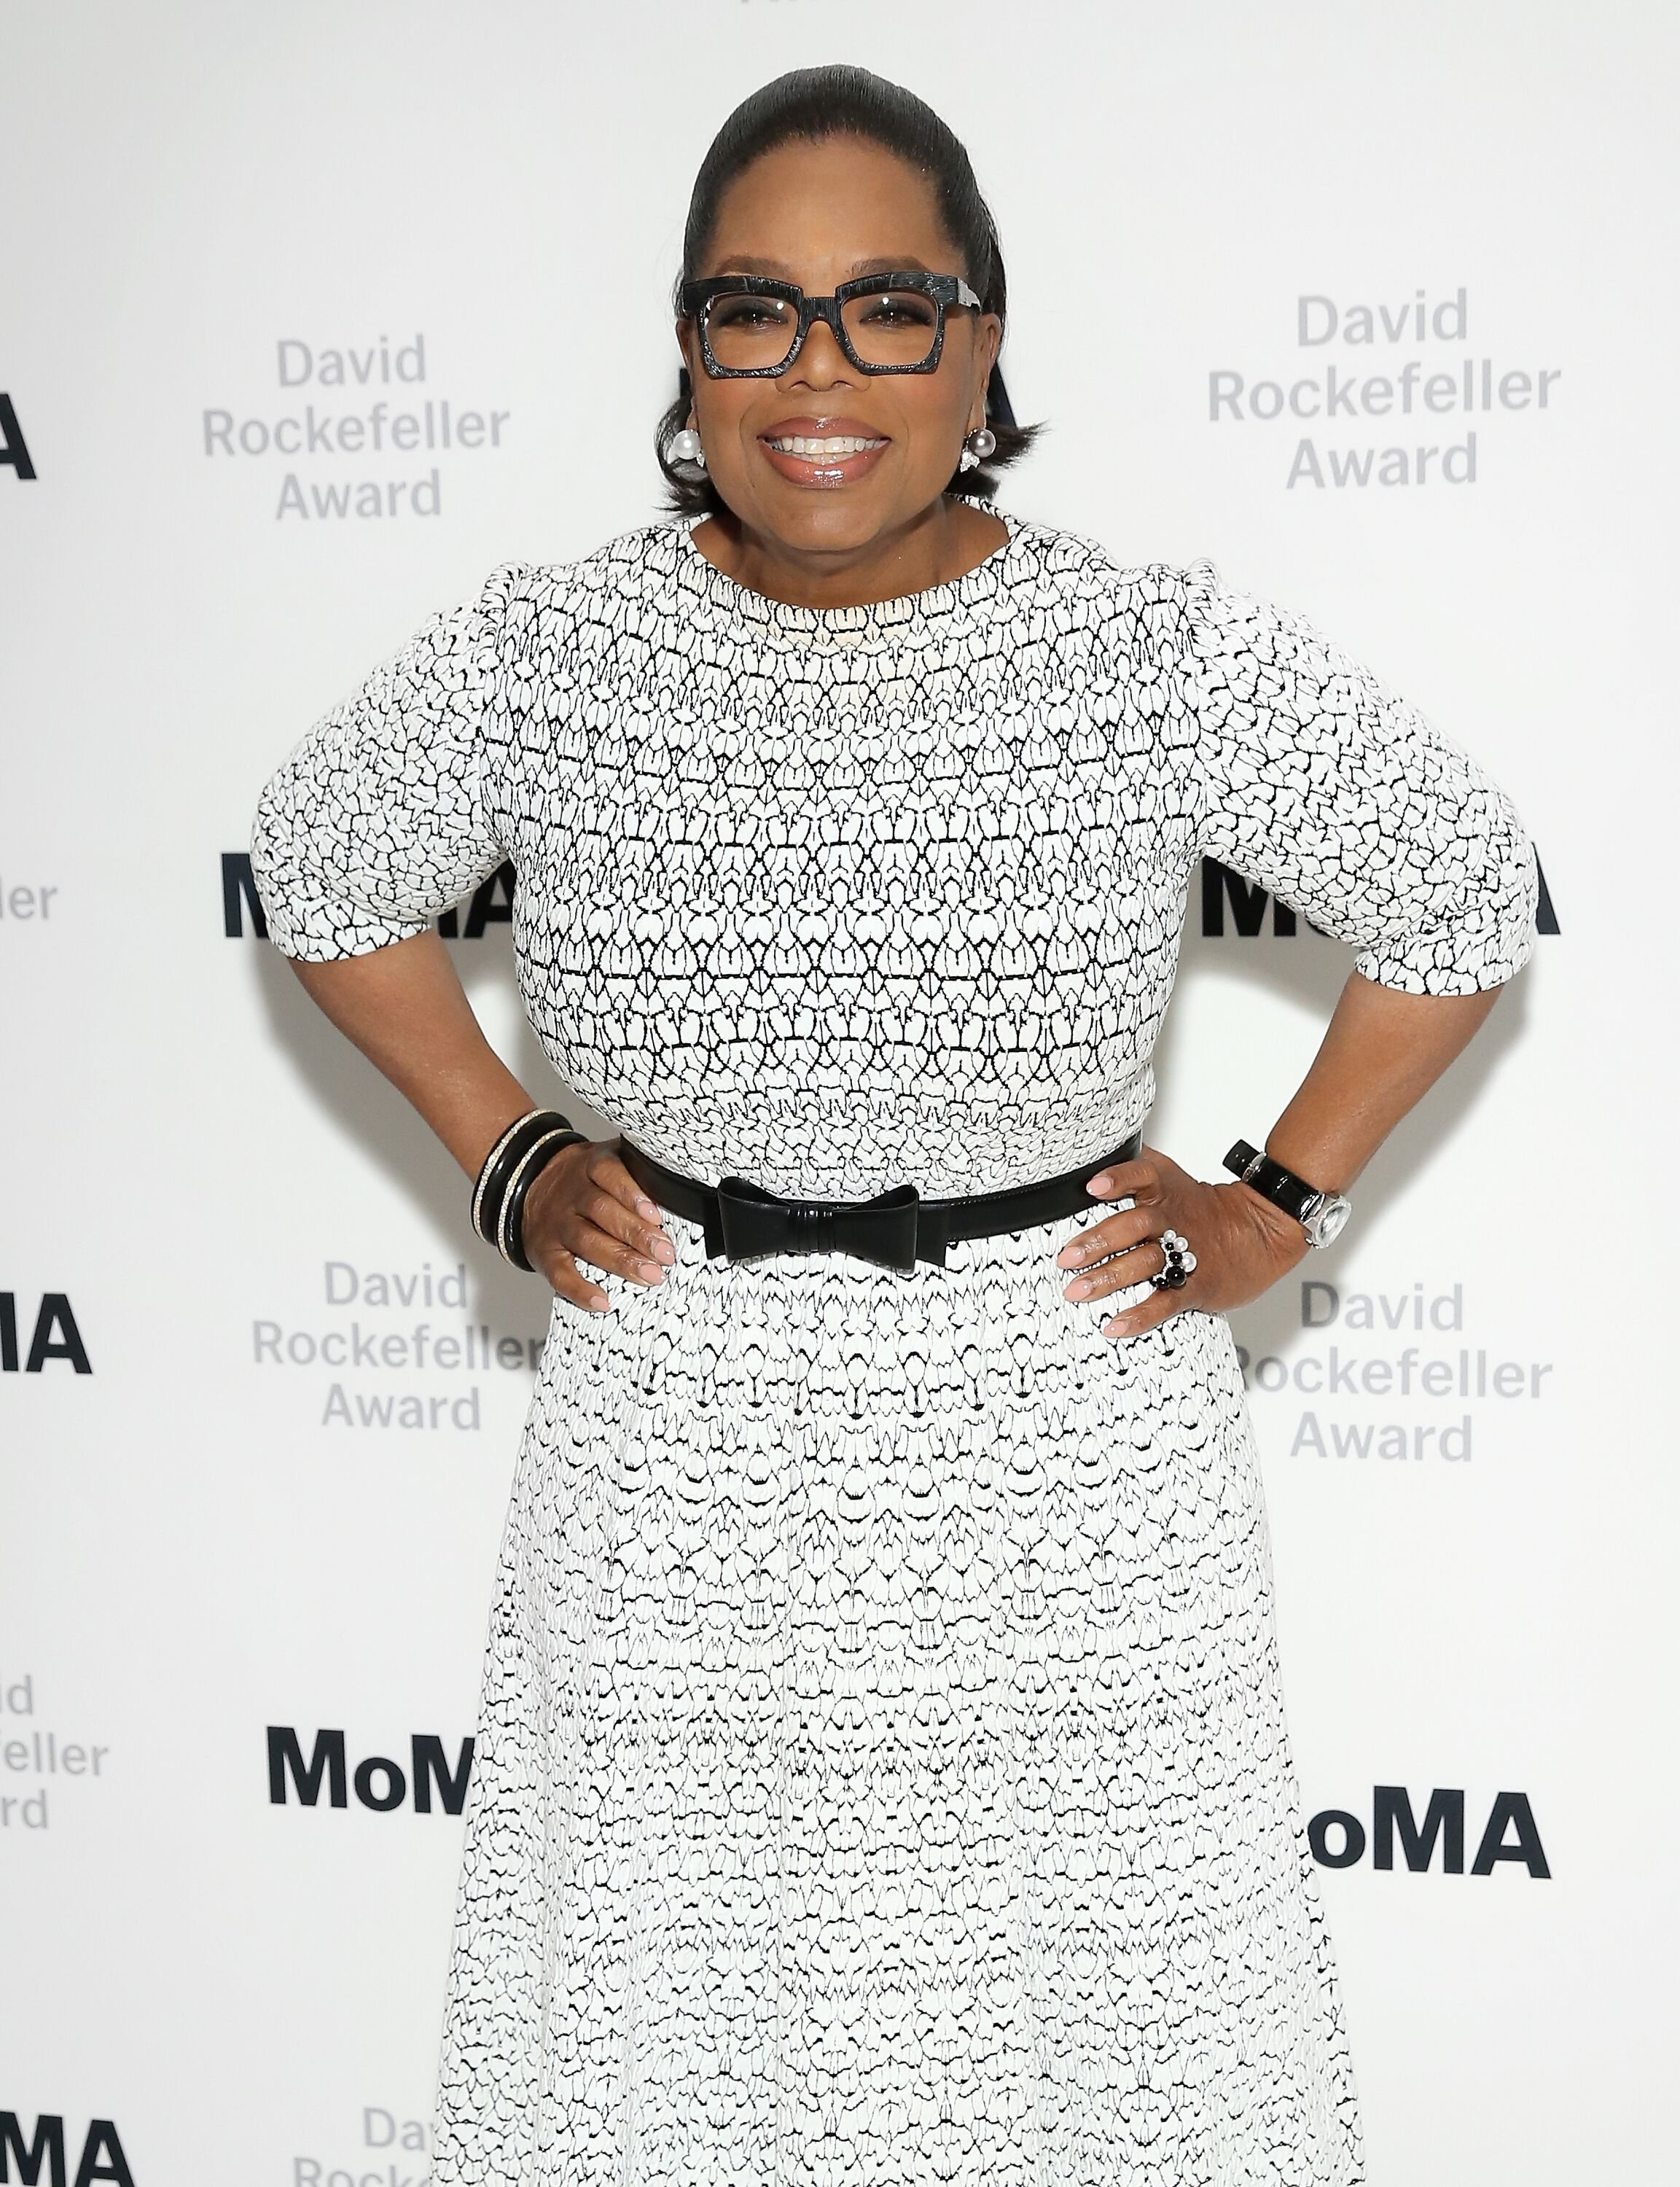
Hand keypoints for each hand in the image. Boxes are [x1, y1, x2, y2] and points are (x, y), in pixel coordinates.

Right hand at [517, 1137, 674, 1313]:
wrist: (530, 1187)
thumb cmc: (583, 1181)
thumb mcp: (604, 1162)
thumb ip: (635, 1173)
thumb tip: (679, 1196)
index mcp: (589, 1166)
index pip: (609, 1173)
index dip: (632, 1193)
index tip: (656, 1215)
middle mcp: (571, 1194)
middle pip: (601, 1210)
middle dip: (637, 1234)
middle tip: (666, 1254)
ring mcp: (556, 1224)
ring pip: (586, 1241)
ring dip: (620, 1261)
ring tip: (650, 1275)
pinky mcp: (544, 1253)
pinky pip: (559, 1273)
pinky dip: (580, 1290)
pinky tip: (602, 1302)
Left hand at [1054, 1143, 1309, 1340]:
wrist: (1262, 1231)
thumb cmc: (1206, 1209)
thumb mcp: (1173, 1178)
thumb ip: (1135, 1167)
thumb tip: (1097, 1150)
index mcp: (1165, 1190)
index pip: (1141, 1176)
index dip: (1118, 1180)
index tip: (1092, 1187)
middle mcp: (1172, 1220)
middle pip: (1133, 1226)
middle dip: (1098, 1241)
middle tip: (1067, 1257)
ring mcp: (1185, 1254)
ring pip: (1144, 1264)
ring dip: (1108, 1278)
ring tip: (1078, 1291)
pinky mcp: (1196, 1286)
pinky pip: (1166, 1302)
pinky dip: (1140, 1315)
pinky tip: (1115, 1325)